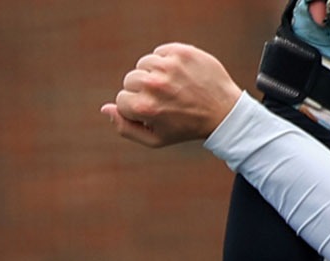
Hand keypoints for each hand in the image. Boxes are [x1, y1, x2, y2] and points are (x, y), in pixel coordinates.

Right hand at [103, 44, 243, 148]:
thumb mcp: (156, 139)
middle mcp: (154, 85)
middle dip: (143, 90)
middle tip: (166, 100)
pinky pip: (160, 52)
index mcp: (145, 107)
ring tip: (173, 87)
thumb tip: (105, 108)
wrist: (224, 112)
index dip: (136, 107)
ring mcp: (168, 66)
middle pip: (130, 80)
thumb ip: (125, 128)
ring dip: (154, 74)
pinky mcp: (181, 52)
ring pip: (143, 64)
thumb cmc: (186, 128)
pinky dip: (167, 62)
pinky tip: (180, 75)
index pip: (121, 99)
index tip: (154, 112)